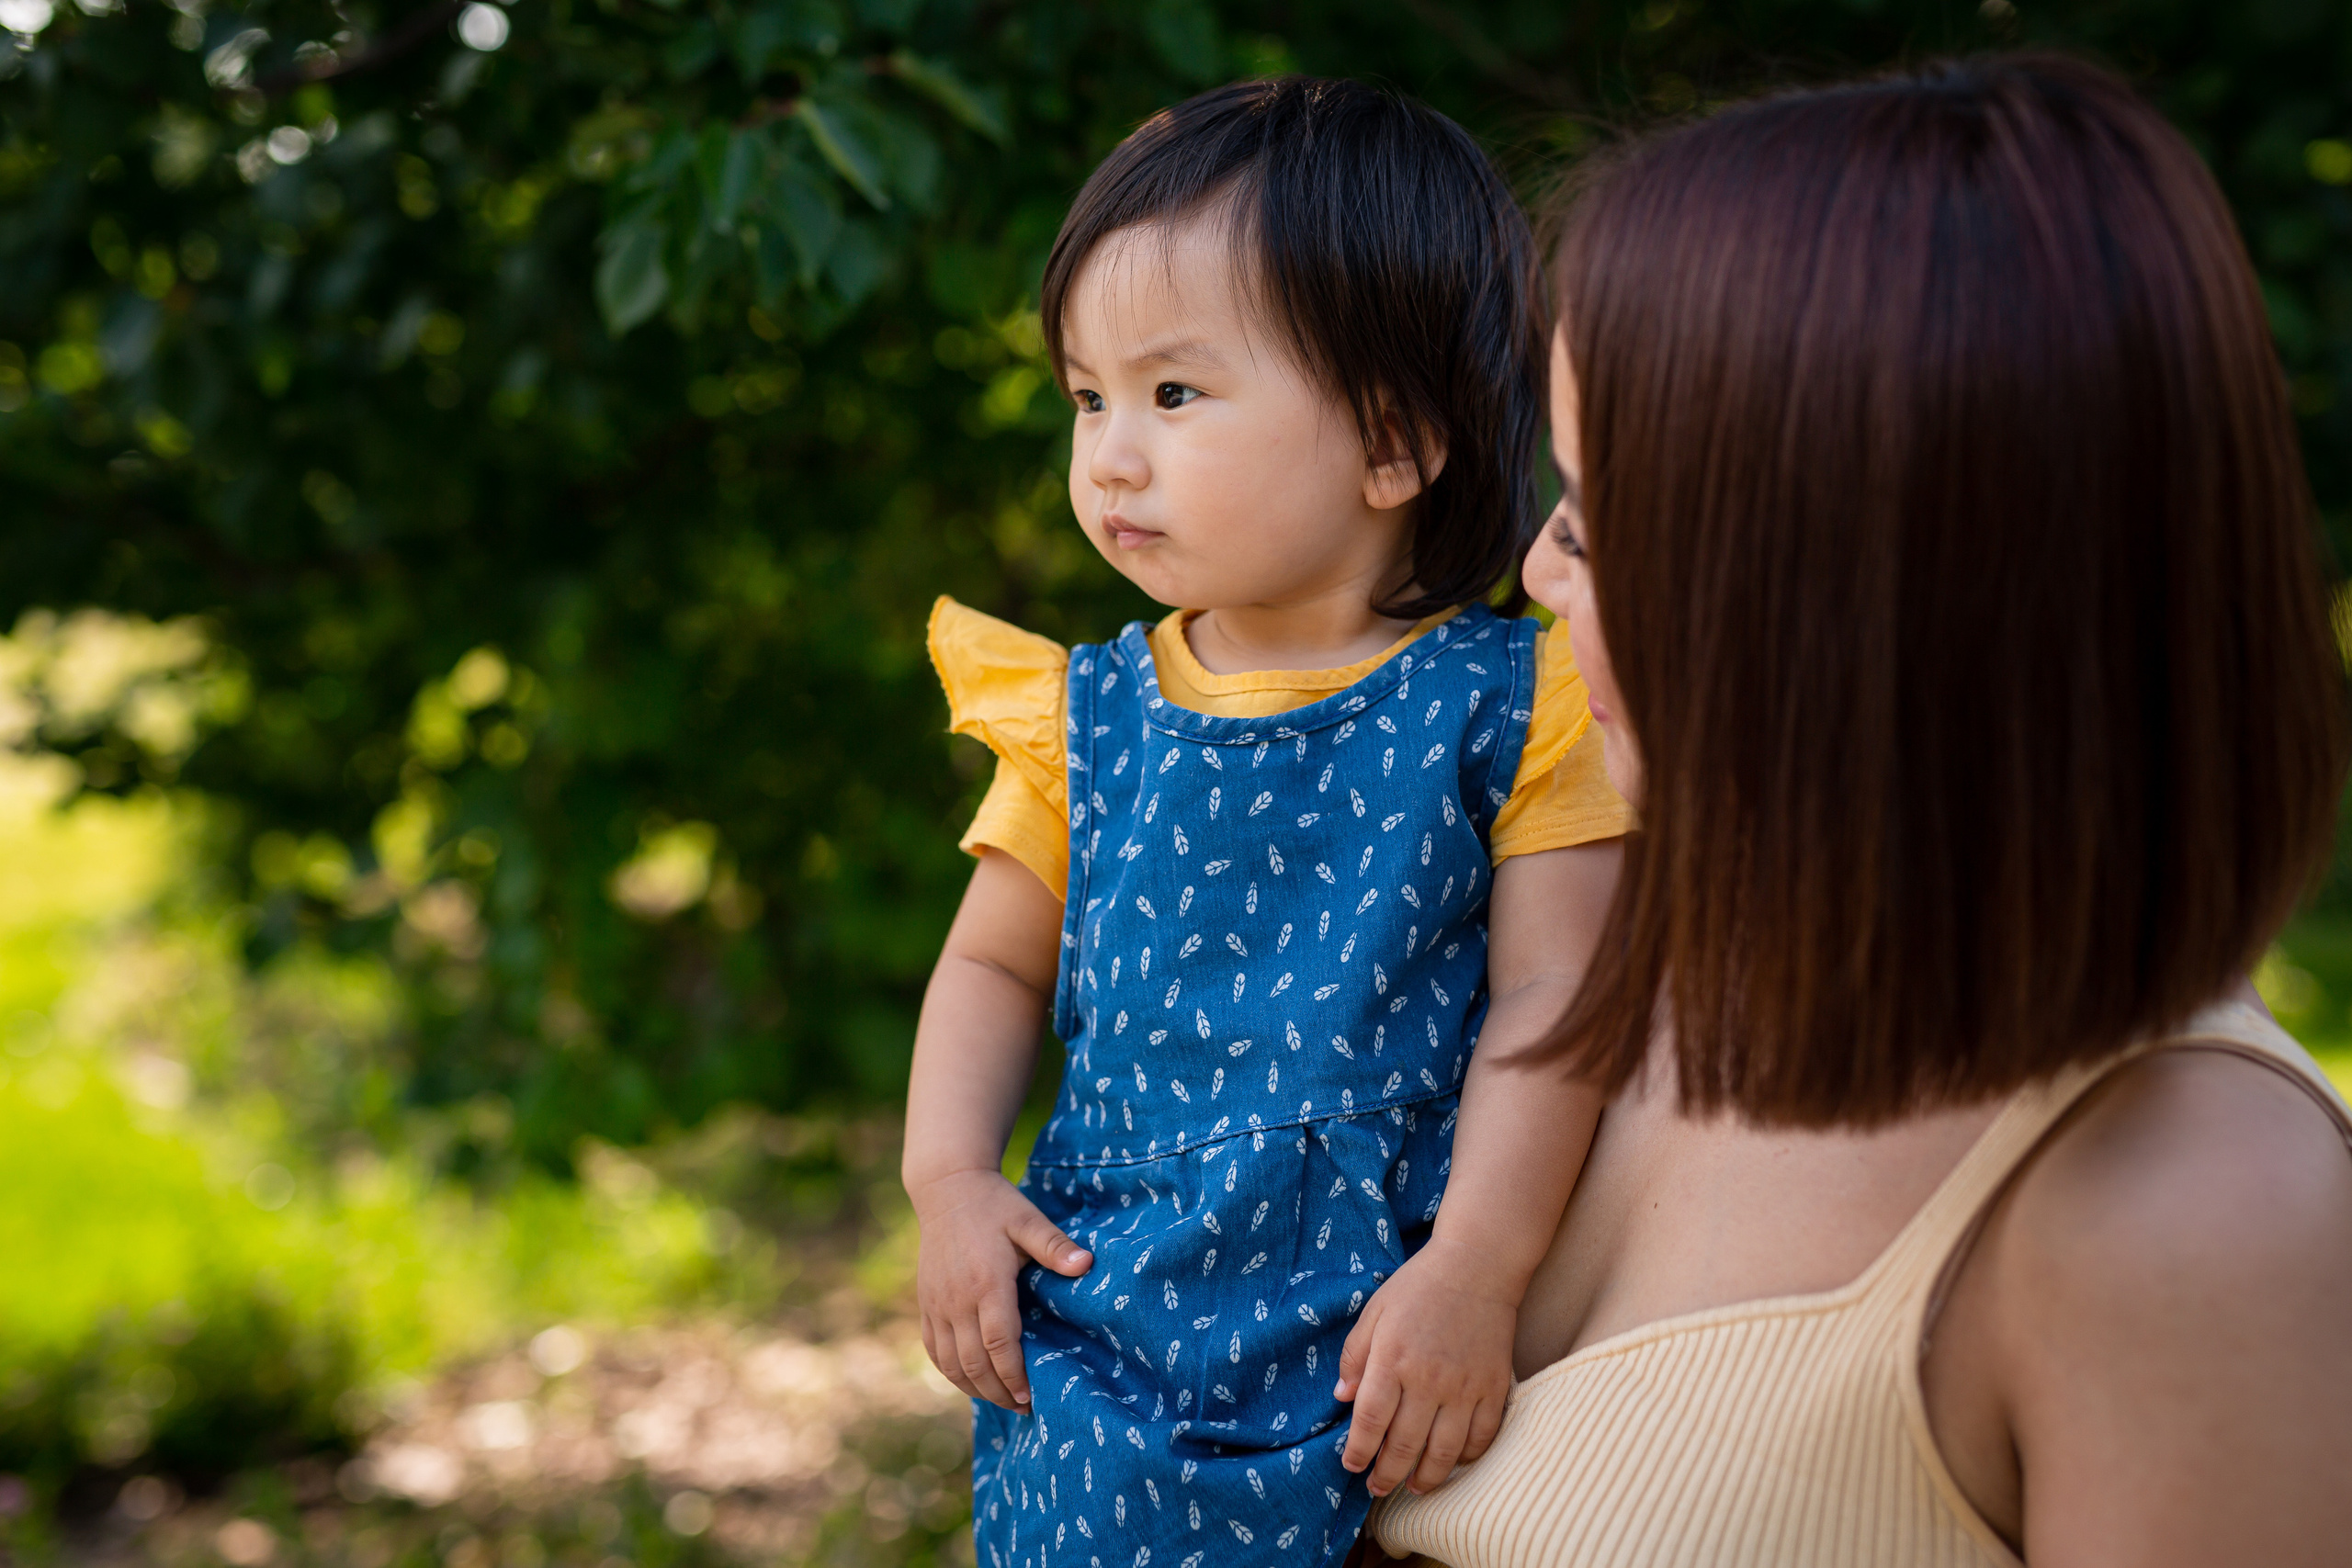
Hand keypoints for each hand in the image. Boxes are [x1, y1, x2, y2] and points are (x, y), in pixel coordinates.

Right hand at [911, 1168, 1092, 1409]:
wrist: (947, 1190)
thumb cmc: (996, 1206)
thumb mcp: (1029, 1220)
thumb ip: (1055, 1246)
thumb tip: (1087, 1265)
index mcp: (986, 1282)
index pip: (999, 1343)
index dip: (1015, 1375)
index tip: (1031, 1397)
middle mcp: (956, 1300)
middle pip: (974, 1363)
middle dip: (999, 1392)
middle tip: (1024, 1408)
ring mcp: (936, 1304)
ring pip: (951, 1364)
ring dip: (976, 1389)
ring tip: (1003, 1401)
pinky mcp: (925, 1304)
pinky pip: (933, 1350)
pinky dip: (952, 1373)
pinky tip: (972, 1382)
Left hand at [1334, 1237, 1515, 1496]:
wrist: (1477, 1266)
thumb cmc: (1418, 1287)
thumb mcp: (1374, 1312)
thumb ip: (1355, 1356)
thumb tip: (1341, 1398)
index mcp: (1392, 1359)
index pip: (1369, 1421)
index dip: (1358, 1451)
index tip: (1352, 1466)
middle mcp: (1427, 1380)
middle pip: (1404, 1445)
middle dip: (1387, 1475)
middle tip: (1377, 1489)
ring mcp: (1464, 1388)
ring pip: (1444, 1453)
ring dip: (1426, 1478)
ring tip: (1413, 1488)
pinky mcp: (1494, 1388)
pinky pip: (1482, 1438)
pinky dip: (1467, 1458)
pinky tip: (1453, 1462)